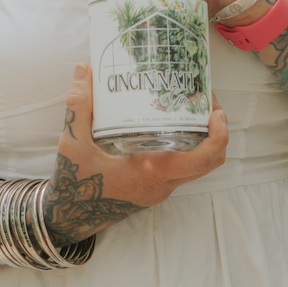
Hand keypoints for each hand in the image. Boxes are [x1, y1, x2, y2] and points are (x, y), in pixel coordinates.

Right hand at [43, 64, 228, 244]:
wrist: (70, 216)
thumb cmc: (75, 184)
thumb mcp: (73, 143)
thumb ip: (79, 106)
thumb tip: (84, 69)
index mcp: (151, 173)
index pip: (200, 161)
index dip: (217, 137)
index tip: (217, 112)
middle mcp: (163, 183)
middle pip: (208, 162)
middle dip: (216, 131)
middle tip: (205, 101)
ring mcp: (161, 187)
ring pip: (198, 165)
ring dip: (204, 139)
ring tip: (191, 107)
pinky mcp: (155, 186)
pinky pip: (183, 167)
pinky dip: (188, 147)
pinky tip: (171, 124)